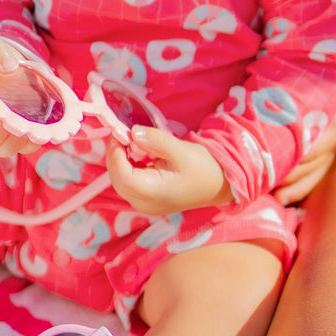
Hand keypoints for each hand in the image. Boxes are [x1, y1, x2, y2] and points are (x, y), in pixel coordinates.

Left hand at [106, 128, 231, 214]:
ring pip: (120, 181)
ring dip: (120, 160)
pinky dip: (128, 166)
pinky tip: (137, 153)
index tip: (120, 131)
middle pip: (117, 179)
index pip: (122, 175)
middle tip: (122, 132)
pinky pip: (129, 182)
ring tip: (130, 140)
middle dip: (115, 155)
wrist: (220, 184)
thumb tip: (133, 132)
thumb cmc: (203, 168)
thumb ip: (156, 141)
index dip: (116, 152)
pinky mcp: (147, 199)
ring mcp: (144, 204)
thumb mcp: (181, 150)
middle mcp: (144, 204)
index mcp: (153, 193)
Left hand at [274, 6, 335, 205]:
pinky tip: (282, 200)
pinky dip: (302, 187)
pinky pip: (318, 174)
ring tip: (267, 198)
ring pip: (314, 170)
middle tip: (260, 181)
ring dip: (293, 184)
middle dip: (288, 169)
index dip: (301, 144)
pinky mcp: (333, 150)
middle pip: (312, 157)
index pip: (321, 131)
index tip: (278, 152)